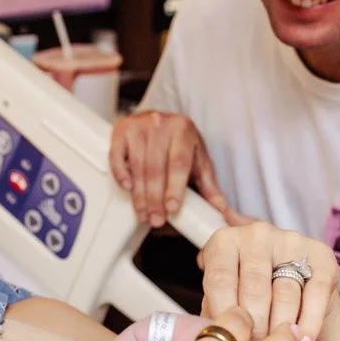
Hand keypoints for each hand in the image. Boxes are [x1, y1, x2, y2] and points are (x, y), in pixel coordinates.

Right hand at [109, 111, 231, 226]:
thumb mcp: (197, 159)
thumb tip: (222, 210)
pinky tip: (127, 188)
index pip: (179, 162)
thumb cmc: (179, 143)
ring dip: (139, 194)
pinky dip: (121, 173)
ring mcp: (139, 126)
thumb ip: (209, 185)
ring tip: (143, 214)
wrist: (157, 121)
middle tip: (155, 220)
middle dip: (155, 198)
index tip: (172, 208)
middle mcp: (160, 124)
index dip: (175, 187)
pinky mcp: (121, 131)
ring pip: (137, 166)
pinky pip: (117, 155)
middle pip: (156, 167)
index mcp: (183, 129)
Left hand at [198, 222, 338, 340]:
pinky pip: (316, 293)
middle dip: (254, 328)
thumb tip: (212, 339)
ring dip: (281, 330)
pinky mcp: (321, 256)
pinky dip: (309, 324)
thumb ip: (215, 313)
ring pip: (285, 294)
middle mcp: (257, 234)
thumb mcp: (224, 298)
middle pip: (254, 288)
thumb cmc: (246, 295)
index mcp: (225, 241)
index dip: (225, 316)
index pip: (220, 280)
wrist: (291, 283)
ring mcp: (290, 241)